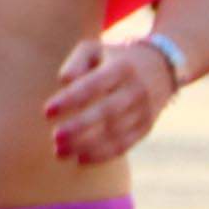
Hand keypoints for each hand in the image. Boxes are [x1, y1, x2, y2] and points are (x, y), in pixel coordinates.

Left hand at [45, 36, 174, 165]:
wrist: (161, 65)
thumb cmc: (113, 58)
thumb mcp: (94, 49)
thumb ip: (75, 62)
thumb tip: (64, 81)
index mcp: (121, 67)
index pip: (94, 85)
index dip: (70, 99)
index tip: (47, 112)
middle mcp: (136, 89)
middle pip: (108, 111)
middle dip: (80, 127)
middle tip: (55, 137)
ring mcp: (145, 109)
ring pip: (116, 132)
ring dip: (87, 145)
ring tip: (60, 151)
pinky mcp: (147, 126)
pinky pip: (125, 144)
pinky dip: (102, 154)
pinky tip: (80, 159)